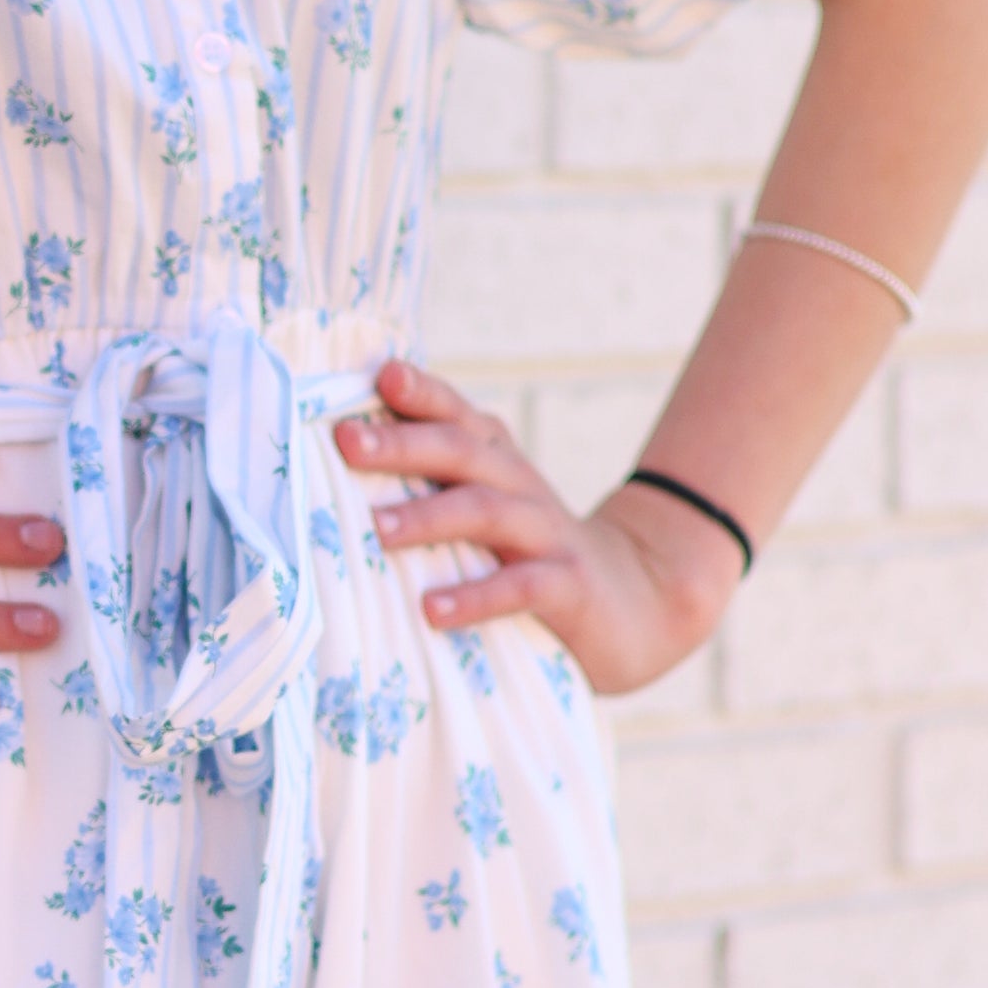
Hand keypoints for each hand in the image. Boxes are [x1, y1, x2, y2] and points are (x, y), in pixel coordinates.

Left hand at [337, 355, 742, 699]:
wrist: (641, 599)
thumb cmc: (532, 554)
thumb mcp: (488, 509)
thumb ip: (434, 483)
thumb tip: (345, 461)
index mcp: (498, 463)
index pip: (458, 415)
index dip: (421, 392)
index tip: (378, 376)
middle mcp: (521, 486)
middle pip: (462, 452)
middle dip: (404, 444)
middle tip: (347, 443)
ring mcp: (548, 535)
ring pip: (487, 511)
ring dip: (429, 516)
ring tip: (377, 528)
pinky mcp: (569, 588)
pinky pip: (520, 587)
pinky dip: (474, 596)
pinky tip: (431, 611)